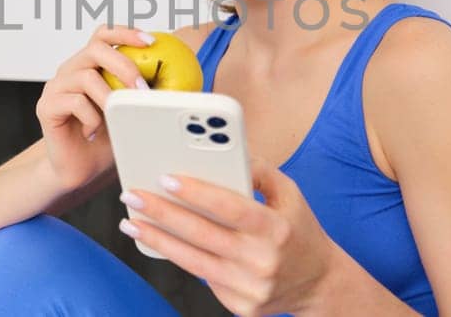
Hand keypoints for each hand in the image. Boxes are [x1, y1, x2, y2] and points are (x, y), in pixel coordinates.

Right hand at [36, 24, 151, 191]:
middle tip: (141, 89)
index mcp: (90, 64)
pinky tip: (94, 132)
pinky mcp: (46, 106)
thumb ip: (143, 95)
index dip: (125, 32)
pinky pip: (73, 102)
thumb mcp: (129, 112)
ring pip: (86, 76)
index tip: (151, 42)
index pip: (103, 35)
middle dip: (124, 66)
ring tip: (117, 118)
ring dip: (109, 97)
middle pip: (95, 48)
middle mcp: (71, 70)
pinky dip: (91, 118)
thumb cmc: (105, 139)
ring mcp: (57, 87)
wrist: (79, 169)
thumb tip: (179, 85)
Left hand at [118, 158, 340, 316]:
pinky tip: (158, 241)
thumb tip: (224, 149)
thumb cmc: (298, 230)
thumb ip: (259, 169)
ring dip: (157, 240)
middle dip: (161, 213)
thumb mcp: (290, 194)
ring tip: (131, 221)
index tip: (164, 178)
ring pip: (193, 261)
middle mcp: (263, 260)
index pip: (230, 207)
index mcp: (276, 228)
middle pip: (202, 234)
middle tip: (132, 195)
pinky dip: (179, 258)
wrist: (319, 284)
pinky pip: (203, 278)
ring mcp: (251, 288)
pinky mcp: (241, 307)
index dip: (196, 193)